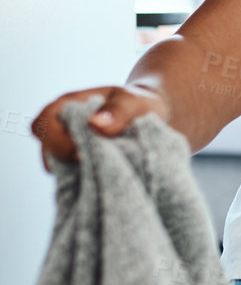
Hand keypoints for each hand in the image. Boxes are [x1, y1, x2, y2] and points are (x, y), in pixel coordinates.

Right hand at [31, 84, 172, 167]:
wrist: (152, 118)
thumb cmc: (138, 105)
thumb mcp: (133, 102)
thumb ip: (118, 111)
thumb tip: (95, 124)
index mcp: (67, 105)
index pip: (43, 124)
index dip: (57, 140)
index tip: (83, 153)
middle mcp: (62, 128)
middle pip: (47, 150)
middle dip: (68, 160)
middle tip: (99, 165)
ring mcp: (69, 148)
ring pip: (59, 168)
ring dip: (79, 172)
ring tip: (108, 170)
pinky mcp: (80, 165)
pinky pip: (73, 179)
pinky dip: (88, 181)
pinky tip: (108, 178)